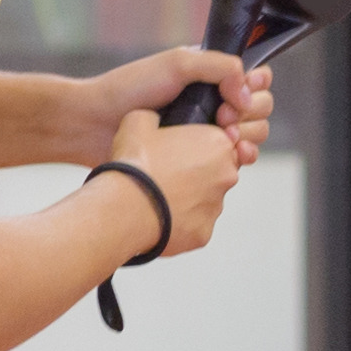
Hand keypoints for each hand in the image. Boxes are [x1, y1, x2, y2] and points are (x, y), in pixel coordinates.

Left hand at [70, 46, 266, 168]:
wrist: (94, 124)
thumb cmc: (130, 88)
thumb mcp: (178, 64)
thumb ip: (219, 67)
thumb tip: (248, 95)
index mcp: (210, 75)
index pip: (255, 78)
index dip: (255, 87)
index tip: (235, 95)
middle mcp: (213, 101)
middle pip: (259, 108)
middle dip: (251, 114)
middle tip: (223, 118)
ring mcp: (207, 131)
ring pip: (252, 134)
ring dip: (249, 136)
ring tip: (226, 141)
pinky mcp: (199, 157)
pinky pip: (234, 160)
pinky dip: (241, 157)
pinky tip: (232, 157)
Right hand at [114, 108, 243, 254]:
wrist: (125, 208)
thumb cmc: (135, 164)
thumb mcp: (138, 121)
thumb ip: (156, 117)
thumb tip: (154, 120)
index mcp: (217, 143)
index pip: (219, 140)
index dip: (196, 145)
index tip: (177, 150)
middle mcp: (226, 176)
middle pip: (216, 171)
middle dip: (196, 173)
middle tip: (166, 174)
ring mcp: (216, 207)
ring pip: (206, 200)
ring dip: (188, 198)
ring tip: (158, 196)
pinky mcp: (204, 234)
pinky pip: (194, 225)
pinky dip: (180, 221)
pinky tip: (158, 215)